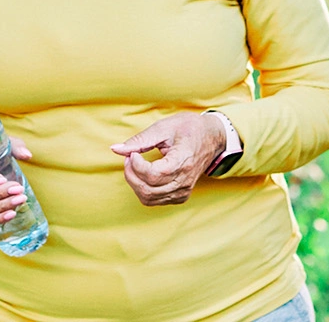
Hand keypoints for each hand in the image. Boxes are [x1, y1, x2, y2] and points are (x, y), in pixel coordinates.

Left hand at [109, 112, 225, 206]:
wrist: (213, 138)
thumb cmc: (190, 129)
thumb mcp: (164, 127)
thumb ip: (140, 140)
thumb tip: (115, 149)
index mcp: (183, 162)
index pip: (153, 175)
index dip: (136, 166)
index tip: (132, 153)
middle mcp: (184, 181)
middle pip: (147, 189)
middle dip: (131, 174)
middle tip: (130, 157)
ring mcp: (183, 191)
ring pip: (148, 198)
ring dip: (135, 183)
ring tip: (136, 165)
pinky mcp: (181, 196)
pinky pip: (155, 200)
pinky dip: (144, 189)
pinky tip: (145, 174)